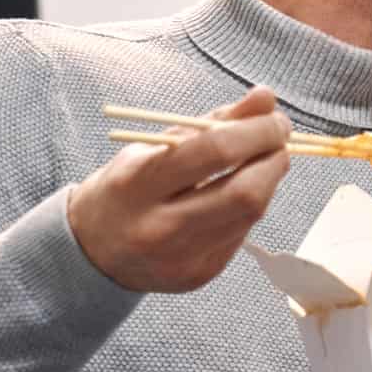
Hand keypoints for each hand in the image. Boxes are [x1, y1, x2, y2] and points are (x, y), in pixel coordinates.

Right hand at [68, 86, 291, 291]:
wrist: (92, 252)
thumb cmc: (124, 189)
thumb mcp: (152, 147)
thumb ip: (210, 122)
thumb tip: (265, 97)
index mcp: (138, 184)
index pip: (214, 152)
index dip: (257, 132)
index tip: (276, 119)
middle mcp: (160, 227)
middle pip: (244, 193)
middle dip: (274, 159)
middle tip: (279, 140)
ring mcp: (182, 257)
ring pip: (251, 214)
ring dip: (268, 181)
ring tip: (262, 161)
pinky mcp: (201, 274)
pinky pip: (242, 234)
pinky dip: (250, 207)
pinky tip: (239, 193)